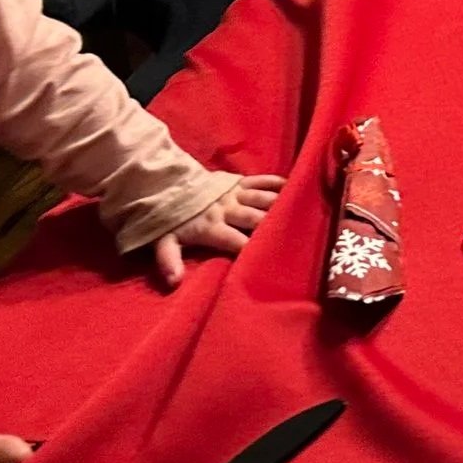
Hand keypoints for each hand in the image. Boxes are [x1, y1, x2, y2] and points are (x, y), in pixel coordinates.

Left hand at [147, 174, 282, 289]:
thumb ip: (168, 260)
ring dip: (280, 205)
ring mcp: (234, 193)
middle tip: (294, 235)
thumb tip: (174, 282)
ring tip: (299, 213)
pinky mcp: (239, 181)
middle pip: (255, 218)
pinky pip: (261, 180)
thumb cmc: (169, 218)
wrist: (168, 182)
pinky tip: (293, 188)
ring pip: (262, 198)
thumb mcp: (163, 241)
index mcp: (211, 226)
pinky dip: (277, 183)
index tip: (268, 260)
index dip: (251, 249)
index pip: (234, 241)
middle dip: (273, 226)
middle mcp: (226, 208)